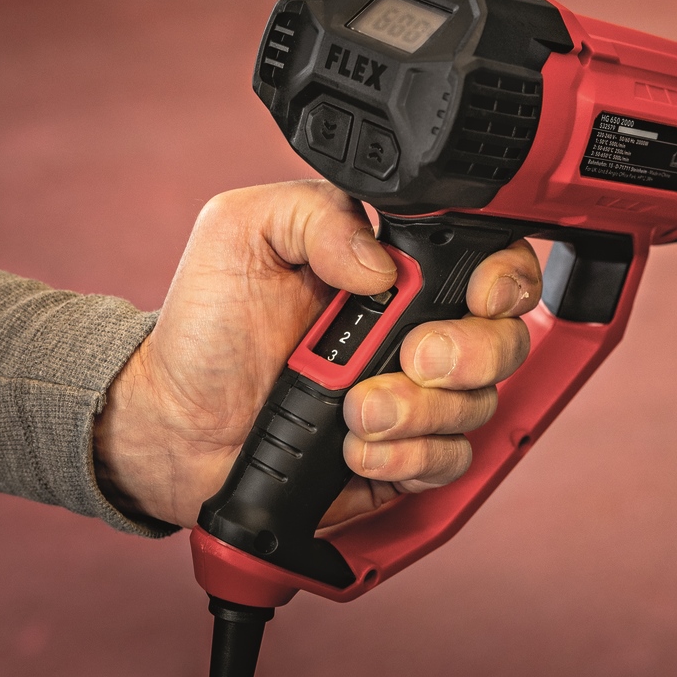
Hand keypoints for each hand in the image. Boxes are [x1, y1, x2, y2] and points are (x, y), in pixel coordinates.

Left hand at [93, 180, 540, 531]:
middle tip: (412, 360)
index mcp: (395, 269)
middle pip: (506, 339)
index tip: (476, 296)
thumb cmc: (205, 326)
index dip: (505, 278)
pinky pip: (447, 462)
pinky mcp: (403, 455)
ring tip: (354, 412)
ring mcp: (414, 397)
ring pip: (478, 406)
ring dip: (420, 413)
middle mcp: (415, 330)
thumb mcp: (241, 232)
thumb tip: (382, 260)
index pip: (490, 262)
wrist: (171, 423)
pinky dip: (407, 459)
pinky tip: (356, 449)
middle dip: (469, 354)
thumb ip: (315, 214)